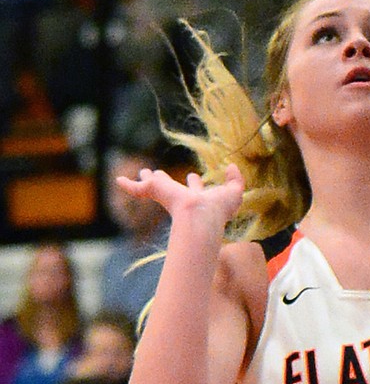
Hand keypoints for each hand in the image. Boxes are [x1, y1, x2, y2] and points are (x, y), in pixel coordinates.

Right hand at [118, 162, 243, 237]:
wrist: (200, 218)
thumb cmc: (218, 209)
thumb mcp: (235, 191)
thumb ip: (236, 178)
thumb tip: (231, 166)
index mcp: (198, 199)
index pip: (195, 189)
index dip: (194, 183)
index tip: (192, 176)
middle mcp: (181, 197)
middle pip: (171, 187)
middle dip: (166, 180)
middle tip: (159, 173)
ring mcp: (167, 195)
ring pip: (155, 186)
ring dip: (147, 180)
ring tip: (142, 172)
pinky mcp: (156, 192)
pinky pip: (139, 189)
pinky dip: (130, 185)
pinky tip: (120, 180)